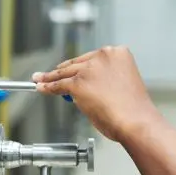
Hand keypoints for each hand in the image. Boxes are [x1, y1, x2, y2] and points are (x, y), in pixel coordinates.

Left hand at [32, 46, 163, 142]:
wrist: (135, 121)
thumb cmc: (134, 109)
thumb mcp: (124, 83)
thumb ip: (106, 80)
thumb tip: (88, 89)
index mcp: (118, 53)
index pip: (93, 58)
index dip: (81, 66)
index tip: (74, 69)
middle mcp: (102, 56)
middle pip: (76, 63)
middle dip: (64, 70)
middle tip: (52, 74)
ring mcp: (89, 70)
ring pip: (65, 73)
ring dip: (50, 77)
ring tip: (40, 79)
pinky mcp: (77, 84)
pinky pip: (58, 85)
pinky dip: (48, 87)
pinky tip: (41, 87)